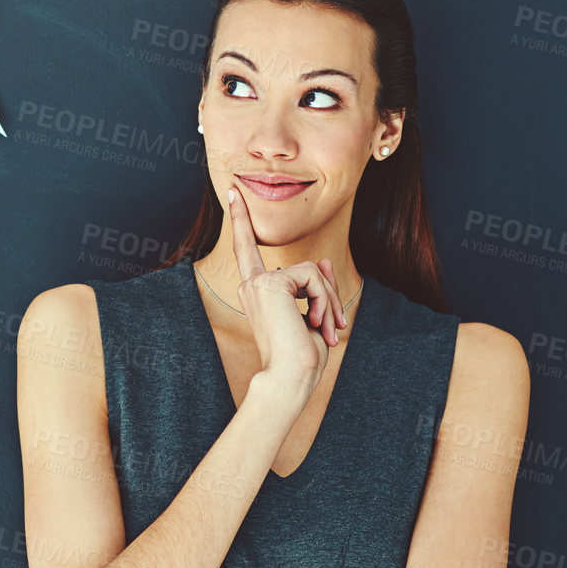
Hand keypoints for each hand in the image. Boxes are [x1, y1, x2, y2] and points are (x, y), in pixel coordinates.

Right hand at [224, 184, 344, 394]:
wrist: (290, 376)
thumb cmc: (301, 356)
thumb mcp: (315, 315)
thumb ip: (317, 285)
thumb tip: (324, 259)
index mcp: (256, 292)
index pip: (247, 248)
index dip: (240, 219)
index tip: (232, 191)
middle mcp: (252, 284)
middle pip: (305, 269)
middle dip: (327, 296)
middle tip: (334, 329)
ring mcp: (258, 282)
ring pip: (313, 271)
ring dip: (328, 301)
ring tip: (325, 329)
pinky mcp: (270, 282)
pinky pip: (312, 275)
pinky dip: (324, 299)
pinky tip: (316, 322)